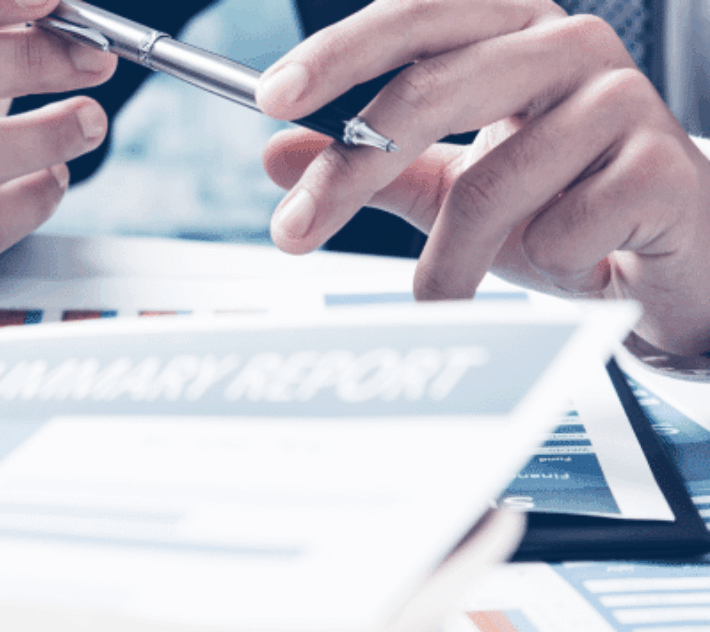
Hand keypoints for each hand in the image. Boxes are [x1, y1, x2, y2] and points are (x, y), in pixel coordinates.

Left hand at [257, 0, 709, 354]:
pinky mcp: (663, 165)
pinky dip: (544, 265)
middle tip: (294, 231)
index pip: (415, 16)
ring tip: (440, 295)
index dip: (340, 52)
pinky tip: (570, 261)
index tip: (272, 99)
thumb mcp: (451, 183)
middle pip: (432, 92)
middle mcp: (568, 45)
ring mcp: (622, 99)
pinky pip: (560, 228)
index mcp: (512, 29)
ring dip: (448, 260)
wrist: (672, 256)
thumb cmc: (562, 204)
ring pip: (490, 181)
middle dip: (351, 170)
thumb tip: (276, 155)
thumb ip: (370, 165)